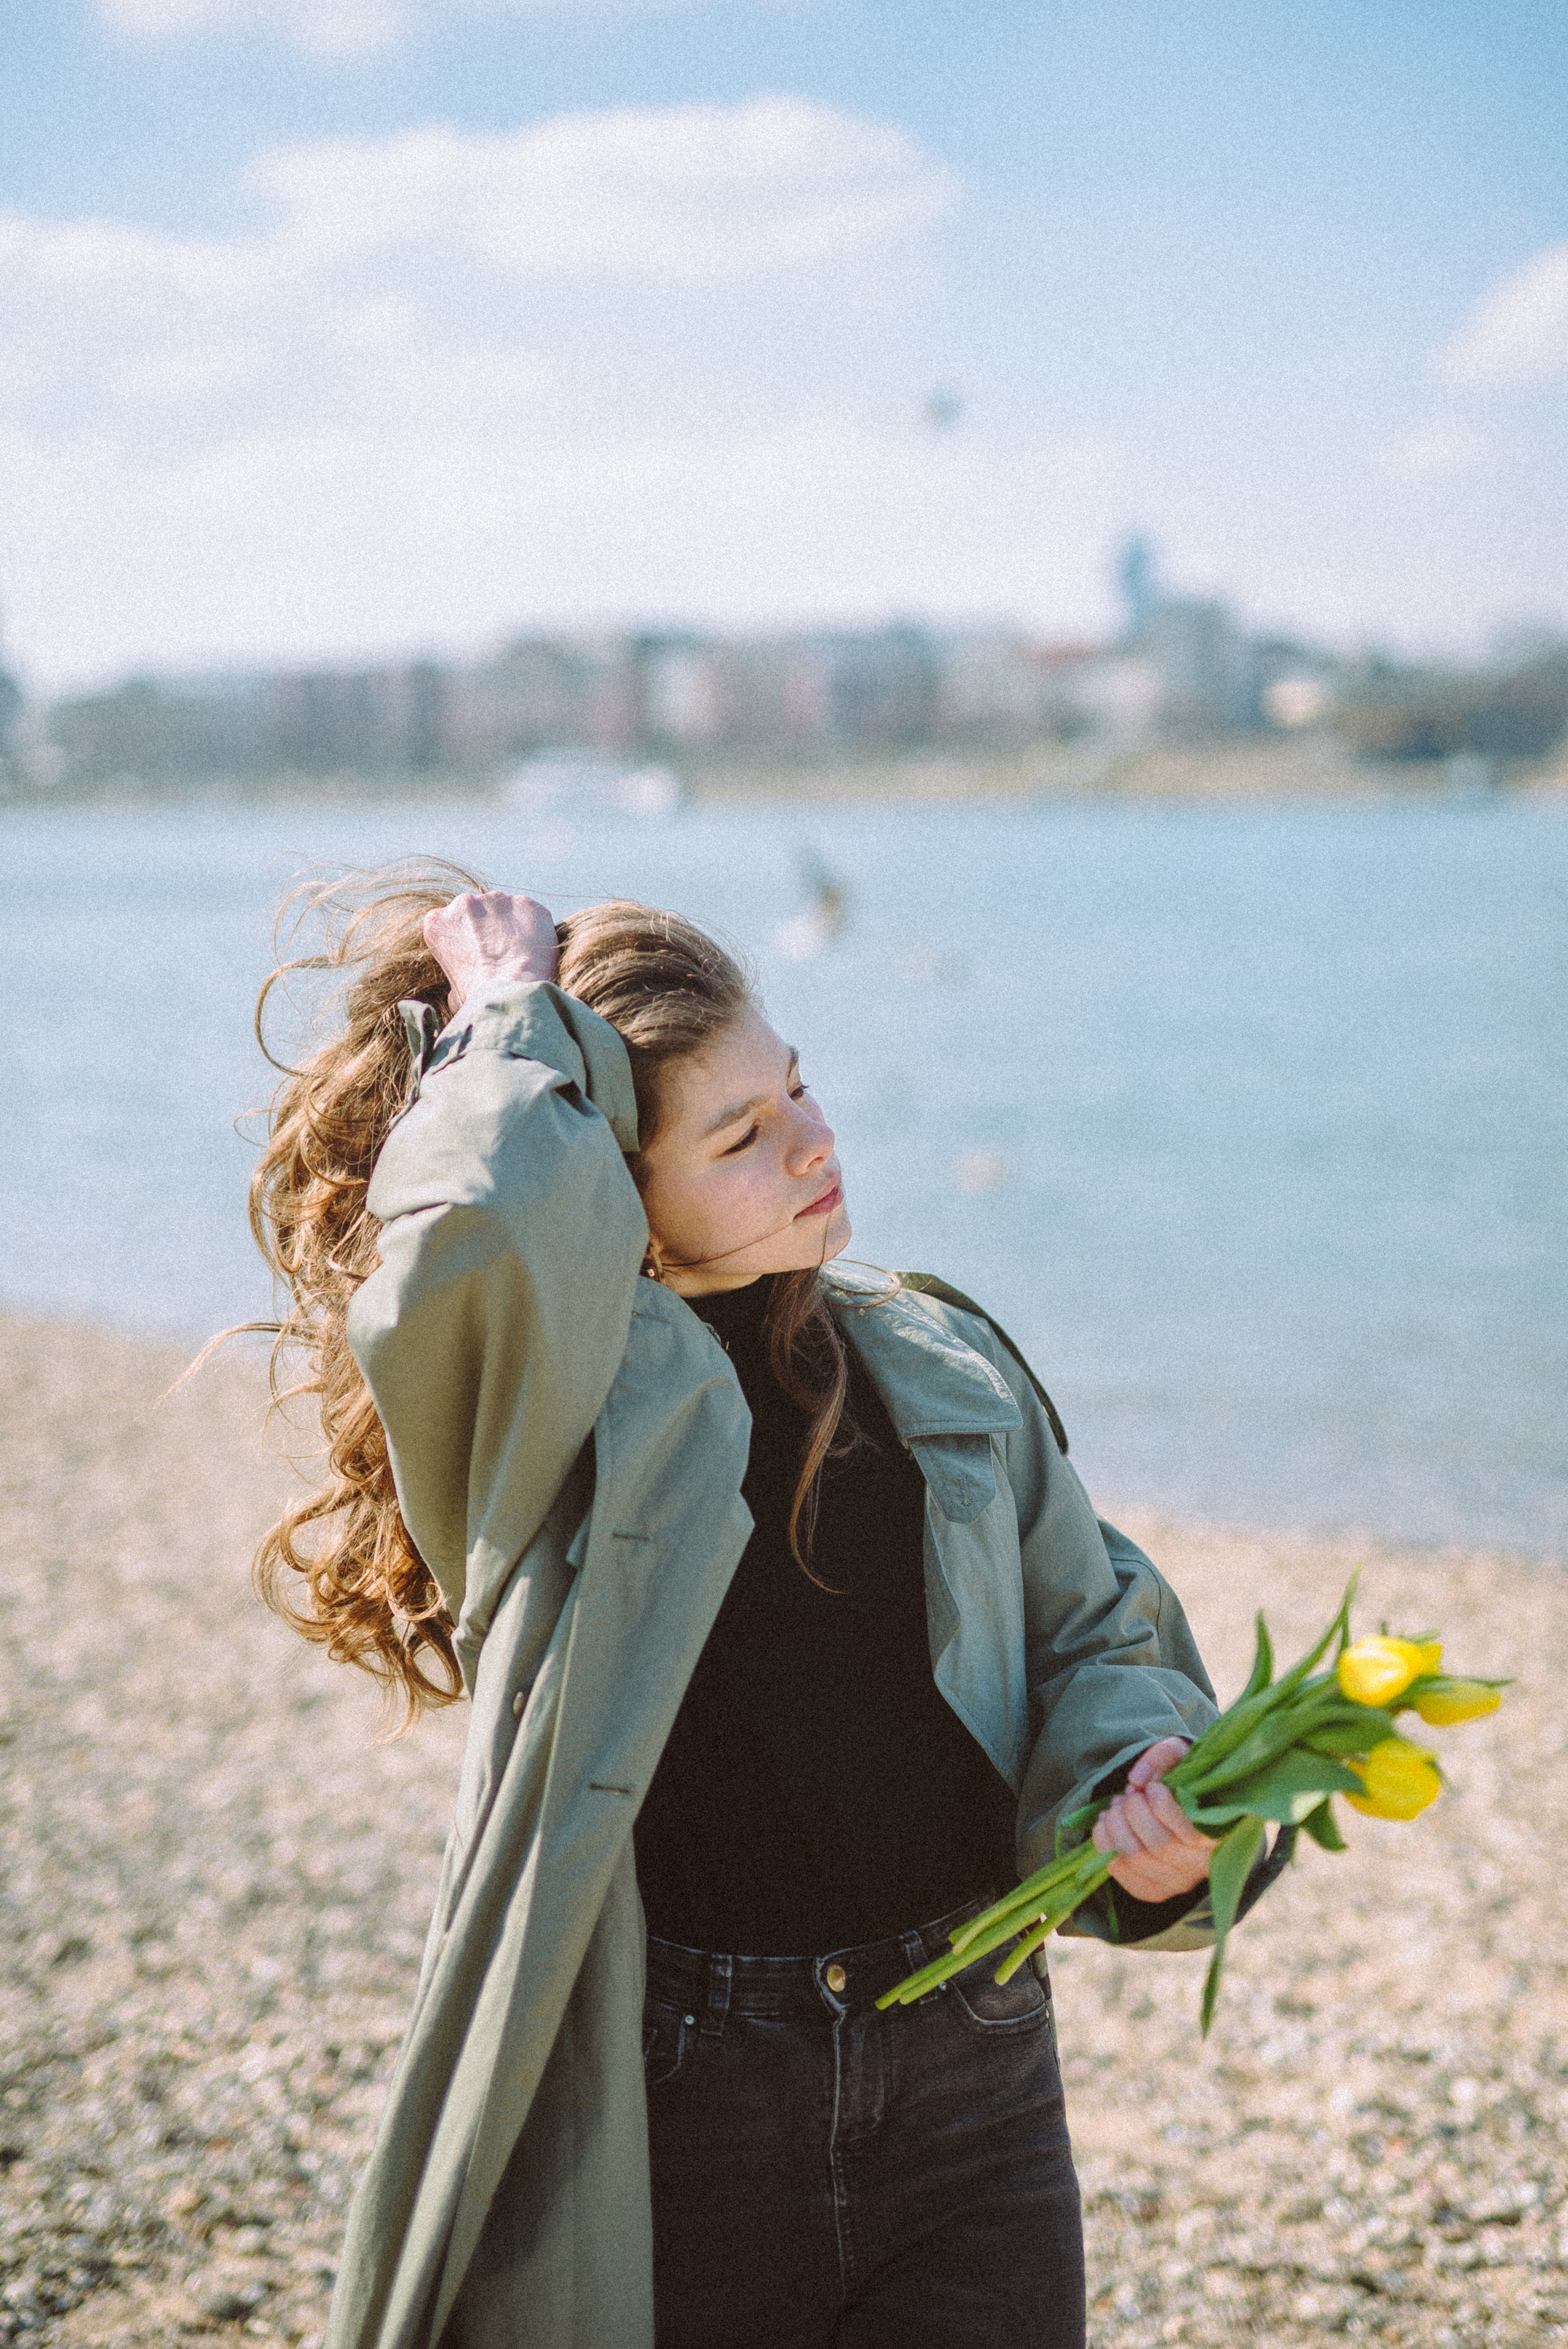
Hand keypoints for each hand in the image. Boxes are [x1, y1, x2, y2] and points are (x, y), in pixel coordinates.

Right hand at [423, 891, 558, 1010]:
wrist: (510, 993)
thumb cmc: (479, 998)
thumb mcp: (453, 991)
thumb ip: (458, 971)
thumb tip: (469, 977)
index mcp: (437, 922)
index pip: (449, 922)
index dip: (464, 938)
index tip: (475, 953)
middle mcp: (463, 903)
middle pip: (476, 910)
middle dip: (486, 927)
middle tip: (500, 953)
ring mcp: (495, 899)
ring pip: (504, 908)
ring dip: (510, 925)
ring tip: (519, 952)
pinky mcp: (524, 903)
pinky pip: (530, 912)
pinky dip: (534, 926)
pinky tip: (535, 947)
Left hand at [1091, 1736, 1214, 1905]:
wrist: (1184, 1811)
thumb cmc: (1185, 1782)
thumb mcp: (1183, 1757)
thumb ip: (1164, 1756)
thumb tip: (1138, 1779)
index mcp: (1219, 1833)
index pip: (1190, 1832)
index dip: (1163, 1807)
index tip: (1151, 1787)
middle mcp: (1202, 1865)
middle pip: (1159, 1845)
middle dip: (1133, 1813)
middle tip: (1128, 1795)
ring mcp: (1179, 1882)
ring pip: (1137, 1859)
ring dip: (1116, 1827)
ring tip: (1115, 1807)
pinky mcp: (1156, 1891)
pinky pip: (1124, 1875)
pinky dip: (1107, 1847)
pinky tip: (1107, 1826)